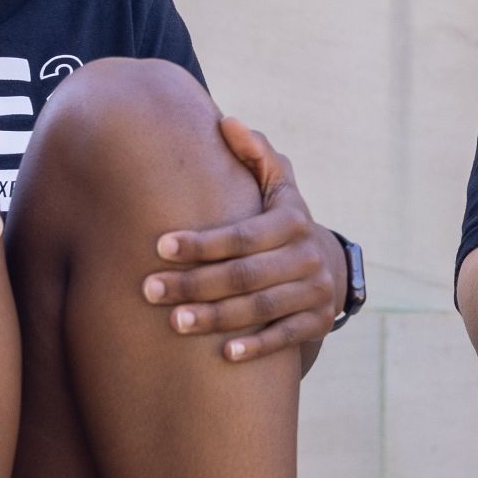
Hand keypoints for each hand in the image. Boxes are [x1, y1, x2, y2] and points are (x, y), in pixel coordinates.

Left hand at [138, 117, 343, 362]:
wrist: (327, 263)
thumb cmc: (280, 219)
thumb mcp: (275, 182)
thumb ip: (253, 153)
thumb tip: (226, 123)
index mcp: (292, 219)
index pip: (242, 235)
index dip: (201, 243)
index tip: (159, 247)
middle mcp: (307, 256)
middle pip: (245, 275)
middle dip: (195, 284)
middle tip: (150, 290)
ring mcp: (315, 291)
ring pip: (261, 307)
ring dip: (217, 317)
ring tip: (175, 322)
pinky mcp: (318, 321)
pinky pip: (286, 337)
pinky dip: (258, 345)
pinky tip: (226, 354)